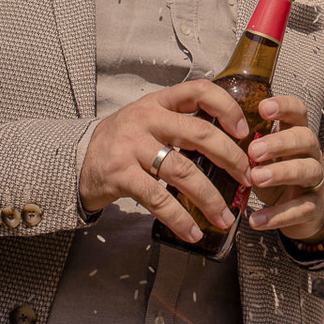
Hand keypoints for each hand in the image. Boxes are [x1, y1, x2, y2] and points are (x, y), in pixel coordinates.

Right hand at [79, 79, 250, 242]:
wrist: (74, 162)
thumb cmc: (122, 142)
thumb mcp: (148, 120)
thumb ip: (179, 124)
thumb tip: (230, 143)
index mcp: (158, 102)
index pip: (199, 91)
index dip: (227, 107)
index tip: (244, 130)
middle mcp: (146, 119)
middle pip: (200, 134)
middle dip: (231, 158)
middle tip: (249, 178)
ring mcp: (131, 146)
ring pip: (183, 171)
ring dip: (210, 197)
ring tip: (225, 216)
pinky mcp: (120, 175)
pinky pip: (158, 198)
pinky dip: (179, 218)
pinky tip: (192, 231)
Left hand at [243, 95, 323, 241]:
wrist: (304, 211)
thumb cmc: (276, 174)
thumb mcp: (265, 156)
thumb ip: (248, 143)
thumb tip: (209, 132)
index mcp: (296, 134)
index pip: (298, 112)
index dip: (284, 107)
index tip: (263, 108)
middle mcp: (310, 153)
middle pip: (305, 139)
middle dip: (279, 143)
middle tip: (253, 151)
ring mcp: (315, 179)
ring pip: (308, 170)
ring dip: (282, 173)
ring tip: (256, 179)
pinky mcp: (313, 207)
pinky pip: (301, 209)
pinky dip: (278, 215)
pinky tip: (256, 220)